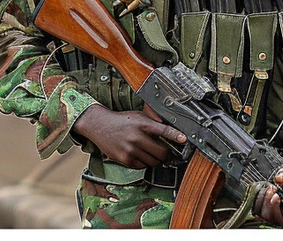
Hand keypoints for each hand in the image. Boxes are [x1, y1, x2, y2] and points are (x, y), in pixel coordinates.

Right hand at [71, 105, 186, 168]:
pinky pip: (142, 166)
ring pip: (153, 162)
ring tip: (150, 153)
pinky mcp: (125, 159)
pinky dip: (144, 163)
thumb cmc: (121, 121)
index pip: (163, 130)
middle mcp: (136, 137)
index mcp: (141, 124)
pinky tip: (140, 155)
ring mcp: (130, 149)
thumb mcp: (138, 116)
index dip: (175, 136)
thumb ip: (153, 123)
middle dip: (165, 153)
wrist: (98, 125)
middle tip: (164, 151)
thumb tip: (172, 132)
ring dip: (155, 160)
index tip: (184, 139)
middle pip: (161, 152)